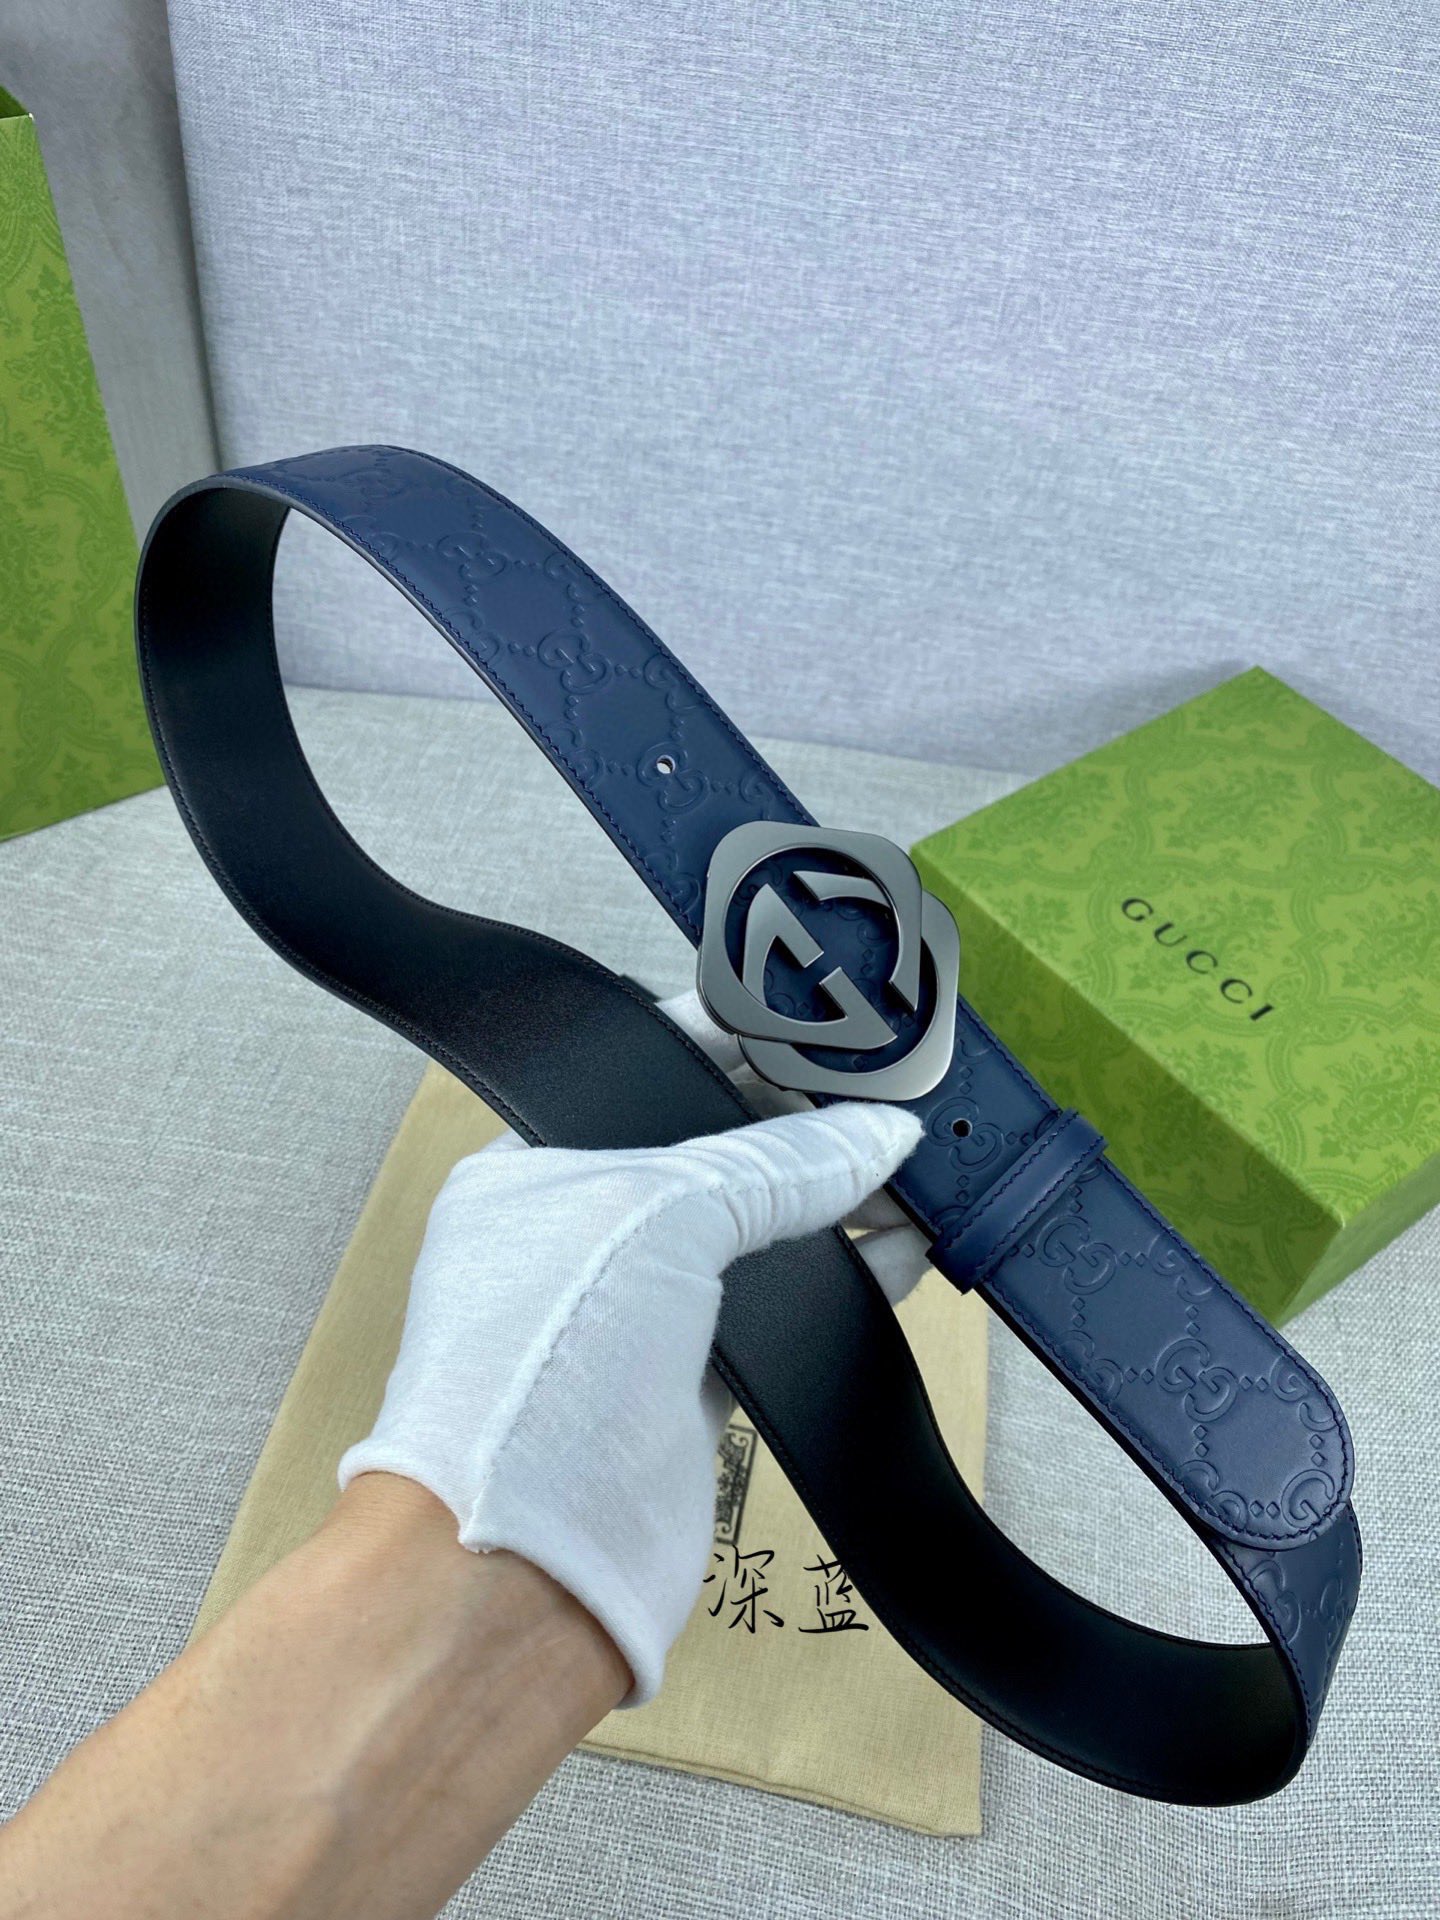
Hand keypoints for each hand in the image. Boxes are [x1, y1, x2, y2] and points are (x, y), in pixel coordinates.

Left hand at [338, 990, 925, 1704]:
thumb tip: (872, 1130)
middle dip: (800, 1127)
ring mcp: (636, 1313)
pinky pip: (781, 1311)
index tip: (818, 1028)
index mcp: (534, 1167)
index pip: (647, 1074)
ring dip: (834, 1203)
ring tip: (913, 1170)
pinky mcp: (690, 1385)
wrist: (527, 1557)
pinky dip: (842, 1281)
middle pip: (712, 1152)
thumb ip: (774, 1165)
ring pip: (754, 1233)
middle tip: (885, 1095)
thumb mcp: (660, 1214)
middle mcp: (581, 1235)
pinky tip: (902, 1253)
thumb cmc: (533, 1373)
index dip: (734, 1046)